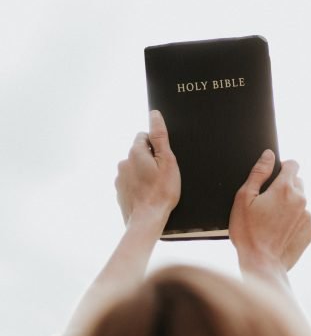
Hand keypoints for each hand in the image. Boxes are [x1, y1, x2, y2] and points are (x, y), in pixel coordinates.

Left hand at [115, 110, 180, 226]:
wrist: (147, 220)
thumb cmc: (161, 192)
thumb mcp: (167, 161)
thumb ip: (159, 136)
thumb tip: (154, 114)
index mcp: (135, 152)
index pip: (144, 136)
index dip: (156, 146)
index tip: (163, 160)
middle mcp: (123, 162)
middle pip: (138, 153)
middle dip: (149, 160)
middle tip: (162, 175)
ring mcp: (119, 178)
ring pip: (134, 169)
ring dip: (143, 173)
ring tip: (155, 188)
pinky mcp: (119, 192)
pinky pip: (130, 183)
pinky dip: (138, 186)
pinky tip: (147, 195)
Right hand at [229, 150, 310, 271]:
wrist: (262, 264)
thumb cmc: (248, 233)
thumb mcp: (244, 199)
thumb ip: (258, 173)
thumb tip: (268, 155)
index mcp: (284, 189)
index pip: (293, 164)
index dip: (281, 167)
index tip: (272, 177)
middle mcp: (301, 200)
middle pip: (297, 182)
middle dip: (284, 187)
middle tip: (267, 203)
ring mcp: (308, 216)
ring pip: (300, 201)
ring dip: (289, 204)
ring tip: (271, 220)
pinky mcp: (310, 231)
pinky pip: (303, 218)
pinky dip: (293, 220)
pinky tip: (279, 231)